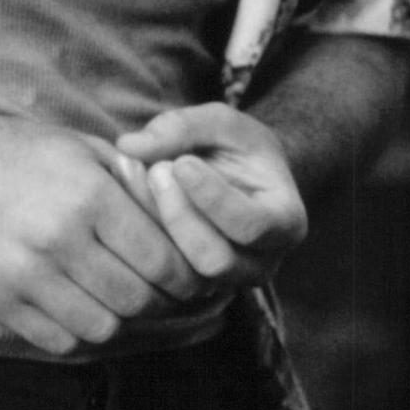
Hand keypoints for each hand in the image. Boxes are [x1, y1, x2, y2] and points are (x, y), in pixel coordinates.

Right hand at [0, 108, 204, 357]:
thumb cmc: (10, 150)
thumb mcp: (77, 145)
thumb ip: (129, 178)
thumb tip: (180, 212)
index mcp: (88, 193)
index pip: (161, 260)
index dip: (179, 274)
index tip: (178, 274)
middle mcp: (59, 236)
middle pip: (136, 299)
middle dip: (152, 298)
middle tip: (149, 289)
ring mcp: (23, 273)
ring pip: (101, 327)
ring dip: (112, 316)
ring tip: (107, 295)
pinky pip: (57, 339)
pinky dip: (74, 329)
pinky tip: (71, 304)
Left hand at [115, 103, 307, 292]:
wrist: (237, 175)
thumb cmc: (235, 146)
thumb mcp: (220, 122)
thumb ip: (182, 127)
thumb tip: (130, 145)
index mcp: (285, 222)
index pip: (252, 226)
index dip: (213, 197)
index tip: (182, 163)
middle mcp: (262, 263)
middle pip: (215, 260)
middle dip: (178, 214)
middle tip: (154, 169)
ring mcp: (227, 282)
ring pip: (184, 275)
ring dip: (153, 225)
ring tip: (134, 176)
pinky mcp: (192, 288)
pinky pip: (162, 277)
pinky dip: (140, 238)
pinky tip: (124, 198)